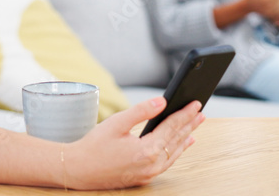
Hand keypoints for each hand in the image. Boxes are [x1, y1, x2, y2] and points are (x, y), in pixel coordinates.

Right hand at [63, 97, 203, 189]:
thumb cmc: (94, 145)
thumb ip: (141, 111)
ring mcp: (149, 173)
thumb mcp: (117, 123)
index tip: (196, 103)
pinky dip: (176, 151)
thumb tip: (162, 101)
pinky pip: (167, 162)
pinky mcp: (144, 177)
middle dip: (189, 124)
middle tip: (200, 111)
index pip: (172, 127)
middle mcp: (151, 165)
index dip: (185, 114)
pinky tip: (182, 144)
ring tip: (195, 126)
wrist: (78, 170)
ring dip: (185, 137)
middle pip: (177, 140)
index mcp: (147, 150)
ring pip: (174, 153)